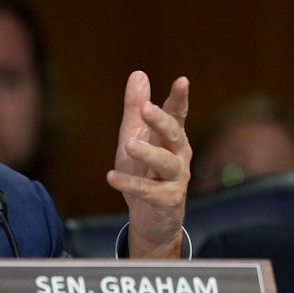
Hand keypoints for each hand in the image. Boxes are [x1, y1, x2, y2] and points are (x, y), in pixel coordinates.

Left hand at [106, 71, 191, 257]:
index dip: (179, 98)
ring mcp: (175, 178)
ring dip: (147, 153)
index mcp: (171, 137)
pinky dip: (130, 184)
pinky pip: (148, 191)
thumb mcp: (134, 136)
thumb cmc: (143, 171)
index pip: (177, 114)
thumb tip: (139, 74)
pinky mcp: (166, 200)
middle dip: (161, 121)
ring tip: (129, 145)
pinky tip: (111, 177)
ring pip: (165, 162)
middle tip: (146, 108)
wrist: (149, 218)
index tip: (182, 81)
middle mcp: (178, 155)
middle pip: (173, 134)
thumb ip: (134, 108)